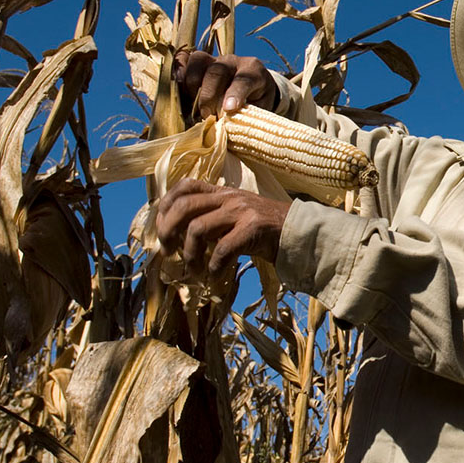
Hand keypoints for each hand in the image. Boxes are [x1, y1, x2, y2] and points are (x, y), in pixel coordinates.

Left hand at [156, 178, 290, 275]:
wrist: (300, 233)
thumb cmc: (266, 230)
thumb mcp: (237, 214)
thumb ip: (213, 216)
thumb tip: (179, 235)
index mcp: (223, 191)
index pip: (185, 186)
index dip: (165, 206)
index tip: (162, 230)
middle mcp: (230, 197)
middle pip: (183, 206)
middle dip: (167, 231)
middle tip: (168, 252)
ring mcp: (242, 211)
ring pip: (197, 229)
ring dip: (189, 255)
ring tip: (193, 270)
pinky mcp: (253, 229)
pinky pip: (222, 249)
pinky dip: (213, 267)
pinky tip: (214, 276)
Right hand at [174, 50, 278, 118]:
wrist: (252, 87)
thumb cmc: (256, 102)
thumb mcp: (259, 109)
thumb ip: (247, 114)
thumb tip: (228, 126)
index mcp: (253, 71)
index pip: (244, 80)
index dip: (235, 94)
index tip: (229, 109)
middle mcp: (233, 61)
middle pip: (217, 71)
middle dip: (209, 95)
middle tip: (208, 115)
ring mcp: (214, 59)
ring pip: (198, 62)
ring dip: (192, 85)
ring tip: (194, 106)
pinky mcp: (198, 62)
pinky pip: (184, 60)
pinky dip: (179, 73)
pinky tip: (179, 89)